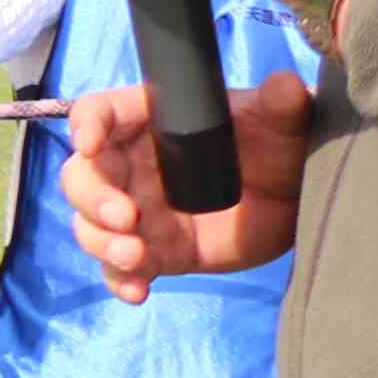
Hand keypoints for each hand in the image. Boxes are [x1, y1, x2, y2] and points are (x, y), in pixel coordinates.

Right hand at [58, 73, 317, 300]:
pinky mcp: (155, 252)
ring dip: (102, 242)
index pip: (98, 113)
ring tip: (136, 256)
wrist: (295, 199)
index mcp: (147, 122)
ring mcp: (137, 213)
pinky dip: (121, 281)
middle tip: (125, 217)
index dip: (86, 124)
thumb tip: (288, 85)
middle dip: (93, 198)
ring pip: (90, 225)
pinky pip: (120, 269)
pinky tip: (138, 292)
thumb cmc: (277, 145)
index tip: (90, 142)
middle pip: (82, 177)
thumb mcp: (281, 123)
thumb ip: (281, 105)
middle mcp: (130, 167)